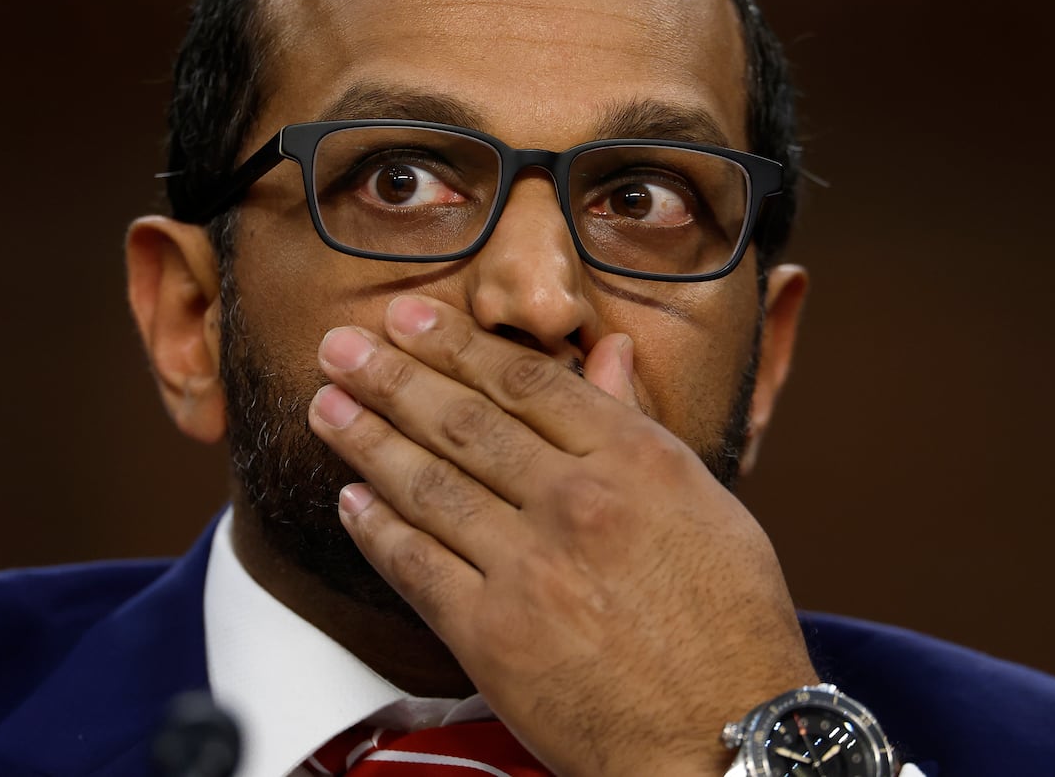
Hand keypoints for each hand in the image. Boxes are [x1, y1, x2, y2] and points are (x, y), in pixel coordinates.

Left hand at [308, 294, 816, 776]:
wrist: (723, 740)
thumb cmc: (728, 627)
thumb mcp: (707, 504)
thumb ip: (639, 424)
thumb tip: (606, 351)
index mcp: (637, 462)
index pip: (525, 383)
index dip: (453, 345)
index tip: (407, 319)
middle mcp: (577, 504)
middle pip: (463, 422)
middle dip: (390, 377)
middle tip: (339, 347)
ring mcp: (530, 569)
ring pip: (429, 485)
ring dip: (366, 439)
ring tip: (326, 405)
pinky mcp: (491, 635)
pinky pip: (416, 566)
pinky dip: (376, 529)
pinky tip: (350, 499)